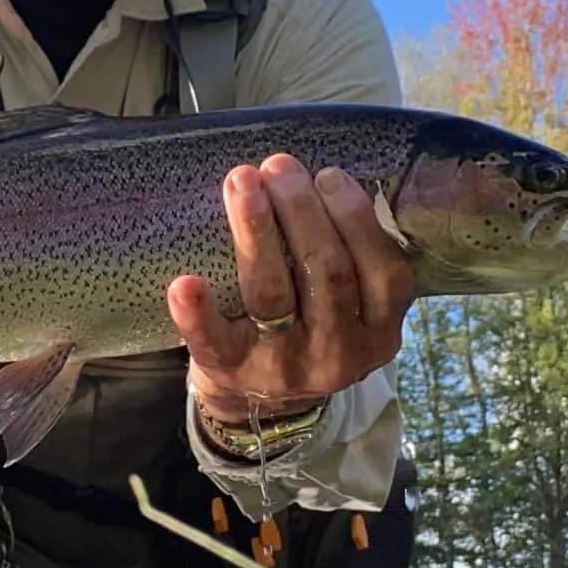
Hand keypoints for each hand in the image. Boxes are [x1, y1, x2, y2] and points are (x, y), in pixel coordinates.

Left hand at [167, 154, 414, 427]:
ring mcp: (284, 366)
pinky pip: (214, 340)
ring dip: (256, 231)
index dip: (356, 218)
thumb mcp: (354, 308)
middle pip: (326, 271)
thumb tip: (322, 176)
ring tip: (241, 182)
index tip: (327, 174)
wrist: (261, 402)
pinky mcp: (232, 370)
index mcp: (379, 330)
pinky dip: (197, 312)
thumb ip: (354, 258)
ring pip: (272, 294)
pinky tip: (184, 282)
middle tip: (279, 166)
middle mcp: (338, 352)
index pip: (383, 272)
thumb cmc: (310, 326)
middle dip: (301, 210)